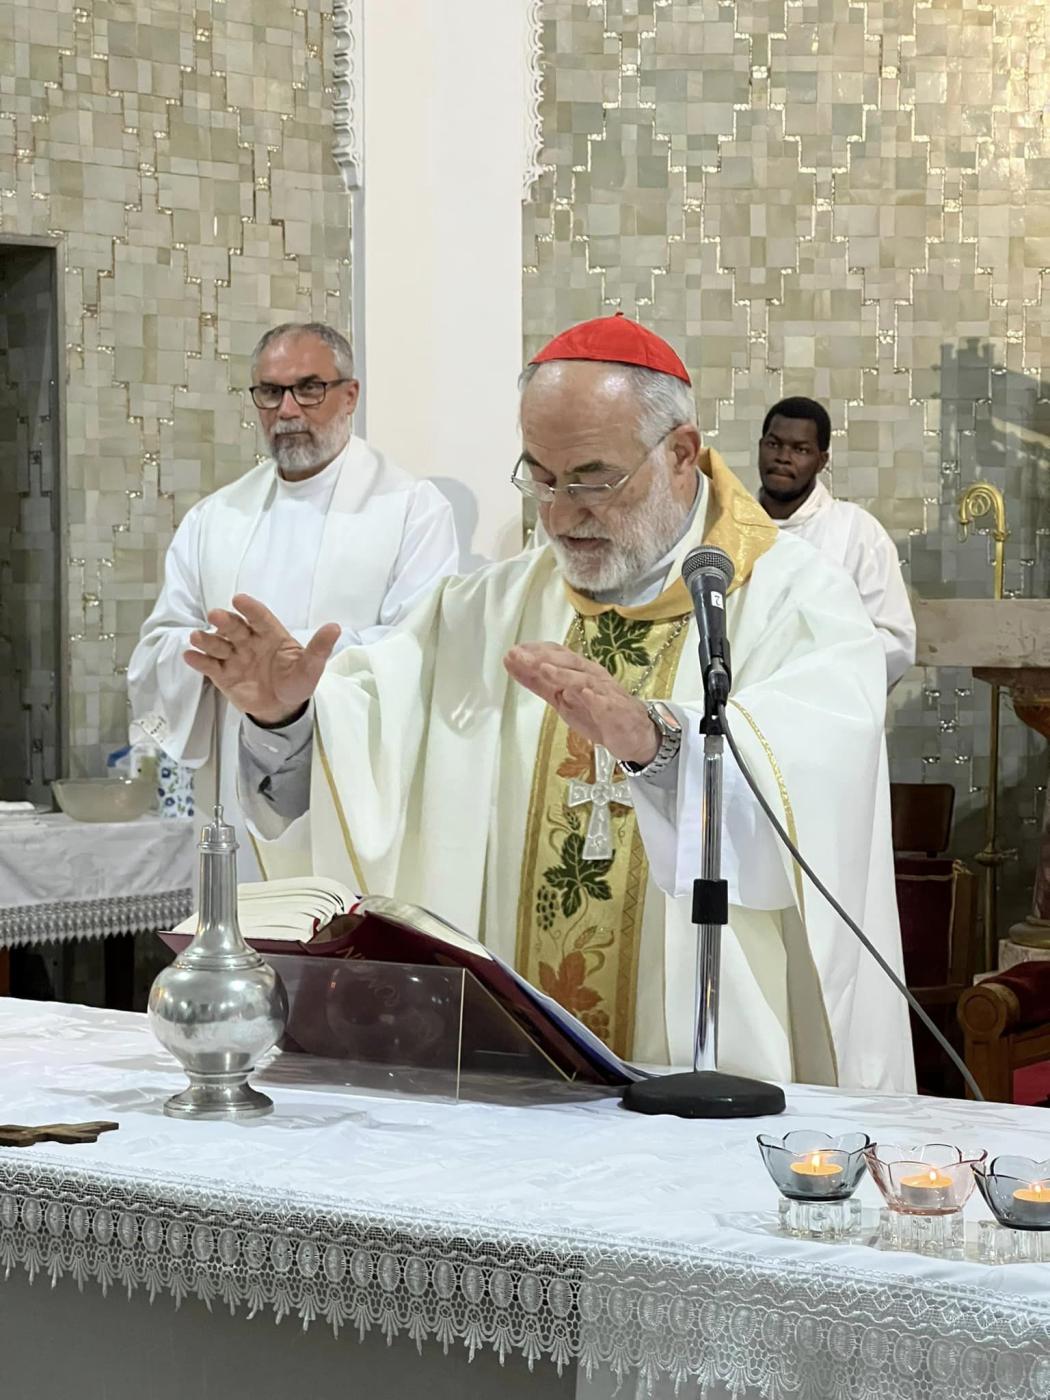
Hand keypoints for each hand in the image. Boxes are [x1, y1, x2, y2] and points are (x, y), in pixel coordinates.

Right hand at [184, 594, 340, 724]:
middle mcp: (249, 641)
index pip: (260, 618)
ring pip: (218, 644)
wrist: (282, 709)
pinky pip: (209, 666)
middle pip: (235, 628)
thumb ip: (319, 648)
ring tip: (197, 637)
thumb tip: (335, 627)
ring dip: (207, 639)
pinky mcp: (222, 675)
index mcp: (271, 635)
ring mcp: (234, 657)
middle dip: (225, 621)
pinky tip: (190, 656)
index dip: (250, 608)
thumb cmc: (297, 682)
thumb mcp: (311, 667)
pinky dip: (198, 661)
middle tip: (215, 616)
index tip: (239, 599)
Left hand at [503, 642, 658, 764]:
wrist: (633, 735)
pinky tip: (584, 693)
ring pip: (583, 679)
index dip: (535, 650)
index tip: (513, 652)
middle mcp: (591, 675)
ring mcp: (604, 692)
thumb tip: (512, 665)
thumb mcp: (561, 699)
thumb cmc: (596, 713)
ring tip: (544, 669)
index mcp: (578, 671)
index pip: (556, 653)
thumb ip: (538, 683)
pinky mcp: (614, 711)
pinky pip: (605, 702)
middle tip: (519, 656)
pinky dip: (594, 697)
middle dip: (542, 658)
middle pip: (567, 662)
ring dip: (563, 673)